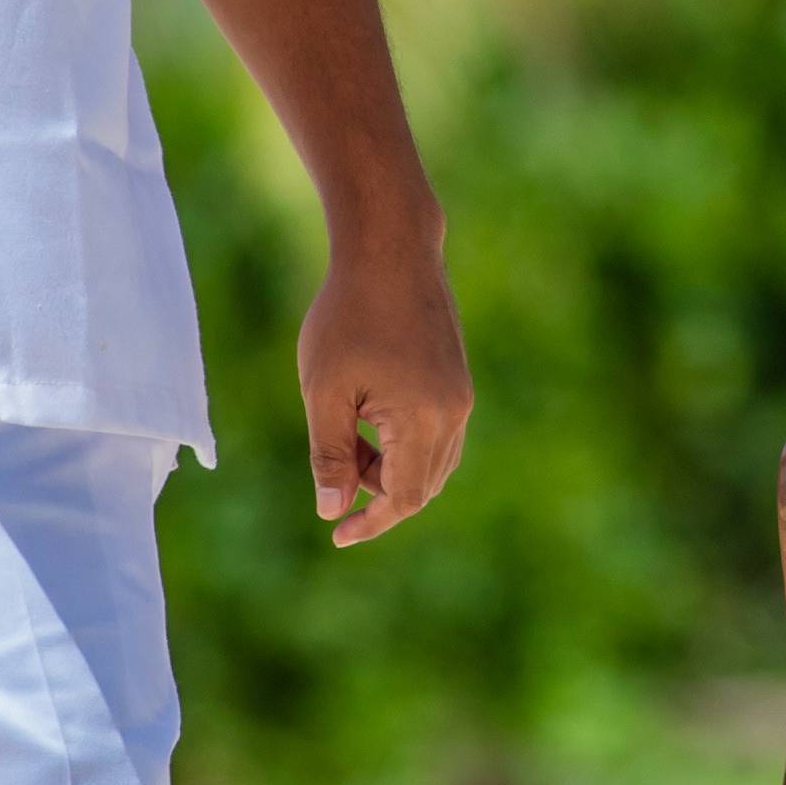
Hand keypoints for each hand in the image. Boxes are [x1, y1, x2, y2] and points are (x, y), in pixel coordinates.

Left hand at [303, 235, 472, 548]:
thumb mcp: (324, 390)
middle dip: (377, 493)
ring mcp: (460, 396)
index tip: (337, 535)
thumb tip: (333, 511)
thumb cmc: (347, 315)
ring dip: (389, 469)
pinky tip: (367, 420)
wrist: (390, 249)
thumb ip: (329, 455)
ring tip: (343, 439)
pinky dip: (403, 446)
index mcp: (424, 418)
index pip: (405, 498)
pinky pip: (437, 435)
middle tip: (331, 473)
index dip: (372, 523)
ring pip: (431, 462)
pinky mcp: (456, 380)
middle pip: (422, 486)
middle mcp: (454, 413)